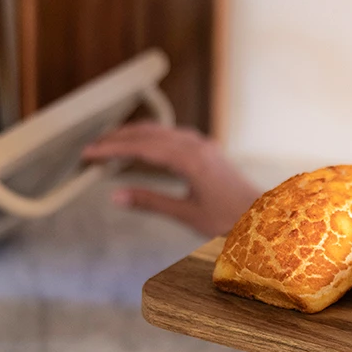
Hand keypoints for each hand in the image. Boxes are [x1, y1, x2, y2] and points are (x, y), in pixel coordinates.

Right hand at [82, 123, 260, 236]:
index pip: (142, 147)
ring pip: (162, 131)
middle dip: (118, 137)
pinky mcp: (209, 151)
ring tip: (110, 144)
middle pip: (149, 133)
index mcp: (190, 160)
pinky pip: (174, 135)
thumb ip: (150, 202)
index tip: (88, 153)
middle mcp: (198, 146)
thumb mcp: (186, 215)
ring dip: (134, 134)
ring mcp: (205, 146)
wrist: (263, 218)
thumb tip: (114, 196)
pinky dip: (152, 137)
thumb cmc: (229, 220)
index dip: (112, 149)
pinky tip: (143, 146)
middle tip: (91, 147)